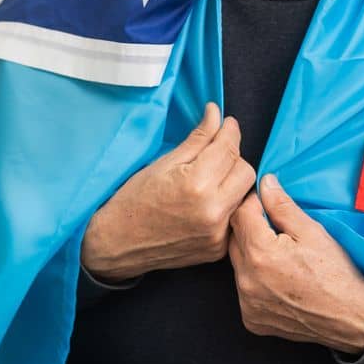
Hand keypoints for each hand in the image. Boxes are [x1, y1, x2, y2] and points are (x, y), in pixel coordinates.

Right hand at [81, 102, 255, 281]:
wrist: (117, 243)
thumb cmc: (134, 200)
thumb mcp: (164, 163)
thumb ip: (198, 139)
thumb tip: (216, 114)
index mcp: (197, 184)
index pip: (229, 148)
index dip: (230, 131)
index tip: (228, 124)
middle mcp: (213, 211)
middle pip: (246, 172)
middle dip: (234, 157)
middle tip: (214, 155)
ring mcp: (217, 234)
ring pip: (244, 195)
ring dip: (233, 182)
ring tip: (209, 180)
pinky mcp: (218, 249)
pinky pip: (234, 218)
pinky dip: (226, 207)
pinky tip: (205, 204)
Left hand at [227, 175, 363, 353]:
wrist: (350, 318)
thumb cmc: (335, 274)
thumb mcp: (312, 232)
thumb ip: (282, 206)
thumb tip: (265, 183)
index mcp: (260, 254)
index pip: (240, 215)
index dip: (254, 204)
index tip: (267, 203)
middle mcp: (246, 280)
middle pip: (235, 240)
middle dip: (250, 228)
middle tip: (275, 229)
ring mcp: (247, 303)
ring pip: (238, 266)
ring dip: (251, 255)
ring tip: (278, 255)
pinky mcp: (251, 320)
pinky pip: (244, 291)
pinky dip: (255, 281)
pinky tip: (276, 279)